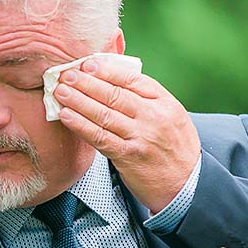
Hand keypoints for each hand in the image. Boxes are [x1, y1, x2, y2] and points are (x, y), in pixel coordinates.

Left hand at [54, 58, 199, 212]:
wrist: (187, 184)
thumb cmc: (173, 146)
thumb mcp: (171, 115)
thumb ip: (146, 98)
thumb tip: (112, 78)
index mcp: (165, 102)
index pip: (132, 80)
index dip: (107, 70)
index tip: (87, 64)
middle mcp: (154, 117)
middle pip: (115, 95)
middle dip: (86, 83)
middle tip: (66, 74)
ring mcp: (141, 137)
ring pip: (104, 114)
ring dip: (78, 101)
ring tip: (60, 92)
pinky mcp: (129, 157)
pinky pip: (100, 138)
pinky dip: (81, 125)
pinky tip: (67, 115)